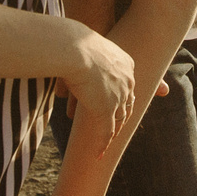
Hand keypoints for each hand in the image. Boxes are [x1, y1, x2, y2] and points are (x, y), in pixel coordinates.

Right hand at [61, 27, 138, 141]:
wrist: (76, 47)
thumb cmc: (75, 42)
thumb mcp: (85, 43)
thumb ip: (82, 49)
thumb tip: (67, 46)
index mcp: (126, 63)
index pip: (128, 84)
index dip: (125, 96)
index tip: (122, 104)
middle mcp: (128, 81)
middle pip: (128, 103)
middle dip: (124, 116)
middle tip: (120, 127)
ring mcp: (119, 96)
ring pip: (120, 119)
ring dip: (114, 131)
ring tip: (109, 140)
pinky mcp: (106, 109)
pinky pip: (107, 131)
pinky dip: (103, 143)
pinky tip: (99, 153)